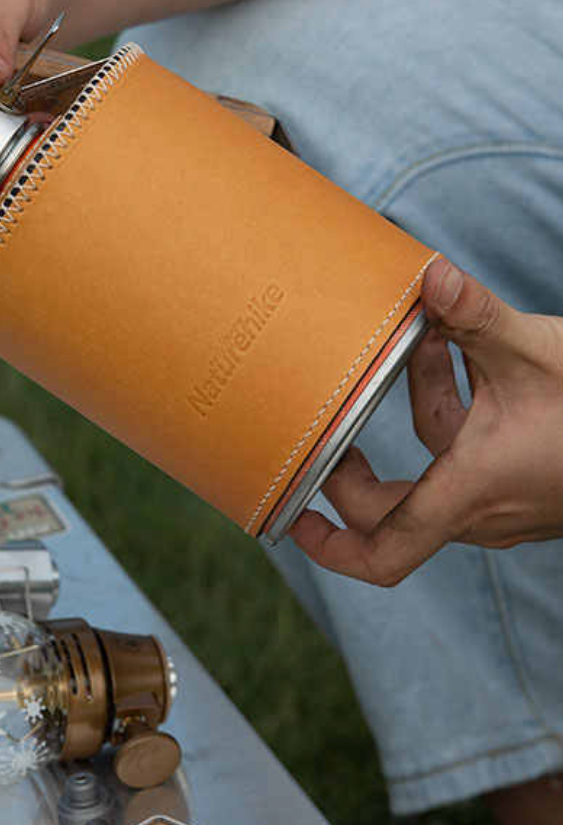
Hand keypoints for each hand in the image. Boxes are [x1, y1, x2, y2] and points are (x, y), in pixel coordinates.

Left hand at [291, 257, 562, 584]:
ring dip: (414, 406)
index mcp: (470, 493)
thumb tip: (429, 273)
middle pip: (389, 509)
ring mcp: (504, 502)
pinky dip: (449, 406)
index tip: (290, 521)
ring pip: (431, 467)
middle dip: (350, 466)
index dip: (330, 549)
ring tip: (412, 344)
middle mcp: (481, 510)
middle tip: (327, 422)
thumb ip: (475, 317)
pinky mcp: (521, 482)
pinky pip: (464, 454)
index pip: (384, 552)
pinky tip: (449, 350)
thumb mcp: (535, 353)